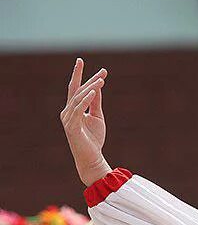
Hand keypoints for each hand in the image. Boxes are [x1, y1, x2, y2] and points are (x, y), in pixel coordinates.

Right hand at [61, 58, 112, 185]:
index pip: (77, 89)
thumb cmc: (94, 138)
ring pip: (78, 98)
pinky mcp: (71, 126)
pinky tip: (93, 92)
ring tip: (101, 80)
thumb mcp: (97, 117)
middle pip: (77, 90)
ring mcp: (68, 118)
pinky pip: (78, 110)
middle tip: (98, 68)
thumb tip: (97, 87)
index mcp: (73, 108)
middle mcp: (68, 111)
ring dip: (90, 88)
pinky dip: (85, 100)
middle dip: (86, 78)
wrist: (92, 157)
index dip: (84, 77)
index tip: (93, 66)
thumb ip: (96, 102)